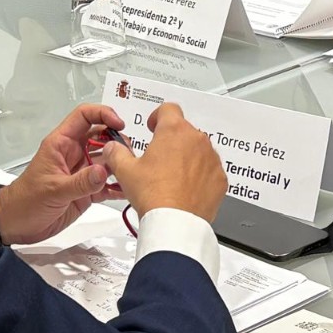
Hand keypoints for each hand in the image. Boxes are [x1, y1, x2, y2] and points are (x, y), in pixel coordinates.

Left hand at [0, 104, 125, 244]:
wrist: (17, 224)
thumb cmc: (25, 200)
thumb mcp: (53, 190)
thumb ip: (80, 182)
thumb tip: (102, 172)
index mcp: (61, 144)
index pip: (84, 116)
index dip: (103, 114)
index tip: (118, 124)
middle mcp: (74, 154)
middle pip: (102, 137)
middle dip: (117, 142)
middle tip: (127, 154)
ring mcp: (81, 172)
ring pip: (107, 160)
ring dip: (120, 164)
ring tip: (130, 172)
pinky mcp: (87, 190)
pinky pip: (107, 183)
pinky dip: (118, 186)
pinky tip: (126, 190)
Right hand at [102, 103, 225, 221]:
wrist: (175, 223)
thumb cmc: (154, 195)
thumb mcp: (125, 171)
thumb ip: (116, 152)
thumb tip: (112, 148)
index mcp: (173, 130)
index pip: (168, 108)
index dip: (158, 116)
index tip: (153, 127)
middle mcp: (196, 139)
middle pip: (183, 130)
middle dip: (171, 140)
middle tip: (158, 158)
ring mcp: (211, 158)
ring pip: (198, 149)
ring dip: (187, 157)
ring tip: (171, 176)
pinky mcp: (220, 177)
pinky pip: (209, 169)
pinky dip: (200, 175)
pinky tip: (185, 188)